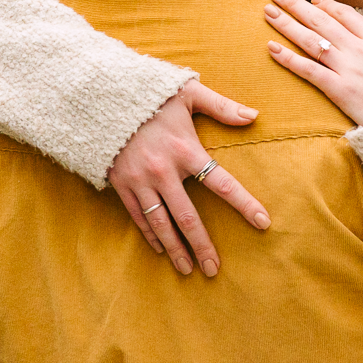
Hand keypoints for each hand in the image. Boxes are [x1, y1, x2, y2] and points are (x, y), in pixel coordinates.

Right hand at [109, 80, 270, 277]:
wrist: (99, 96)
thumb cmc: (149, 93)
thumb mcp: (187, 92)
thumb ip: (221, 105)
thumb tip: (254, 115)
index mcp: (185, 150)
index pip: (222, 183)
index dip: (244, 204)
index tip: (263, 223)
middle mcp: (163, 170)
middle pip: (189, 217)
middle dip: (203, 246)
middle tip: (214, 270)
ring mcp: (140, 180)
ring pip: (162, 224)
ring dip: (176, 249)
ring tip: (188, 270)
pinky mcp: (121, 184)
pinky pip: (139, 217)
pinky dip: (151, 235)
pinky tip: (161, 249)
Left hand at [263, 0, 362, 124]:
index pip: (343, 13)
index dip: (324, 4)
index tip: (310, 0)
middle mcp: (359, 48)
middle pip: (320, 20)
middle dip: (295, 4)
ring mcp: (348, 68)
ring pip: (310, 40)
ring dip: (286, 24)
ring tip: (267, 12)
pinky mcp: (339, 90)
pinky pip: (309, 71)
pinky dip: (289, 59)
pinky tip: (272, 48)